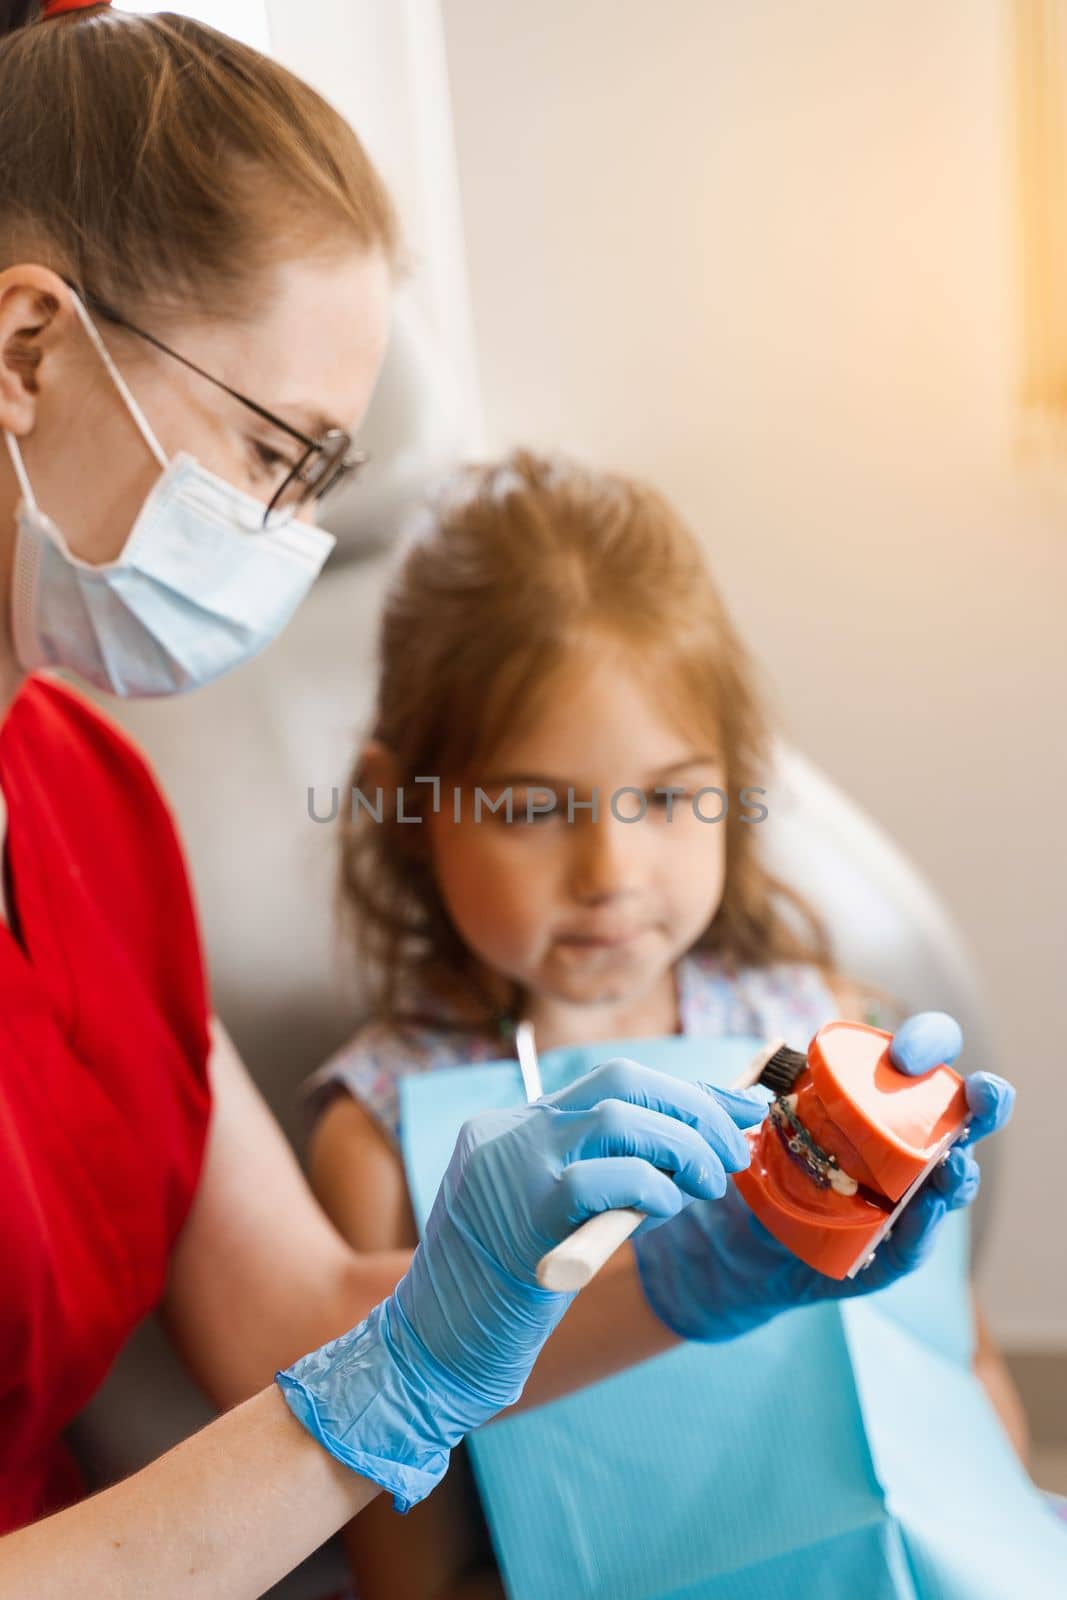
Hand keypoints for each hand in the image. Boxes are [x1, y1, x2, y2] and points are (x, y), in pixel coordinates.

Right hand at [277, 1060, 765, 1507]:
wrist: (427, 1353)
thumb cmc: (500, 1297)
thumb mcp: (556, 1219)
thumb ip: (608, 1178)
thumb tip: (700, 1149)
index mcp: (513, 1126)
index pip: (615, 1084)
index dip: (688, 1095)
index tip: (743, 1111)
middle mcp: (507, 1130)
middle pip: (622, 1081)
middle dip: (695, 1108)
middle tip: (734, 1152)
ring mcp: (509, 1163)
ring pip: (619, 1116)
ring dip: (683, 1147)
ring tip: (708, 1185)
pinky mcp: (520, 1210)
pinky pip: (602, 1177)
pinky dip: (650, 1187)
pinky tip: (666, 1210)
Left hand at [633, 1013, 1014, 1341]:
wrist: (724, 1247)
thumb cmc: (750, 1169)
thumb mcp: (748, 1120)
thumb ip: (756, 1090)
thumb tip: (771, 1060)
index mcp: (877, 1107)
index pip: (919, 1065)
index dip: (928, 1046)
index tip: (907, 1054)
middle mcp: (901, 1153)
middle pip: (957, 1123)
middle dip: (981, 1105)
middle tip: (985, 1095)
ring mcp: (898, 1205)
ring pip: (945, 1188)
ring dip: (956, 1175)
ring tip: (954, 1165)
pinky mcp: (881, 1259)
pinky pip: (909, 1246)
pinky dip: (920, 1228)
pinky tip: (926, 1208)